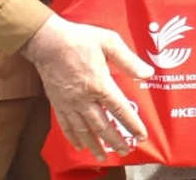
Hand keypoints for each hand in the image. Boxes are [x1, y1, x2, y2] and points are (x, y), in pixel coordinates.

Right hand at [21, 14, 153, 159]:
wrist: (48, 41)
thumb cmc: (81, 39)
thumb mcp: (109, 42)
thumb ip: (128, 60)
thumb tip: (148, 73)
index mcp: (99, 84)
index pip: (120, 110)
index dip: (132, 125)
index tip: (141, 136)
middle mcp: (84, 98)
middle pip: (102, 126)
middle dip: (115, 141)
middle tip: (126, 152)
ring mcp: (69, 103)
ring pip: (84, 130)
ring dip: (95, 145)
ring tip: (104, 157)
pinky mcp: (57, 103)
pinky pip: (66, 126)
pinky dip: (73, 138)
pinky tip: (79, 146)